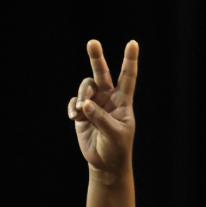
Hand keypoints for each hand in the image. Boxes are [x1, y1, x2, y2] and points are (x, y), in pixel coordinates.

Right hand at [67, 40, 137, 176]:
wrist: (105, 163)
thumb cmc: (116, 149)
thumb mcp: (114, 134)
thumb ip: (101, 118)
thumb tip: (85, 104)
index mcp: (123, 102)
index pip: (128, 77)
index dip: (130, 60)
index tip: (132, 43)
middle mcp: (108, 98)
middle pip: (102, 73)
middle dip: (96, 58)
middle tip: (92, 43)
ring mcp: (94, 104)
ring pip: (86, 87)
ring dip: (82, 96)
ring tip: (80, 112)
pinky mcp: (81, 112)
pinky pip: (74, 102)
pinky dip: (72, 108)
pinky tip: (74, 117)